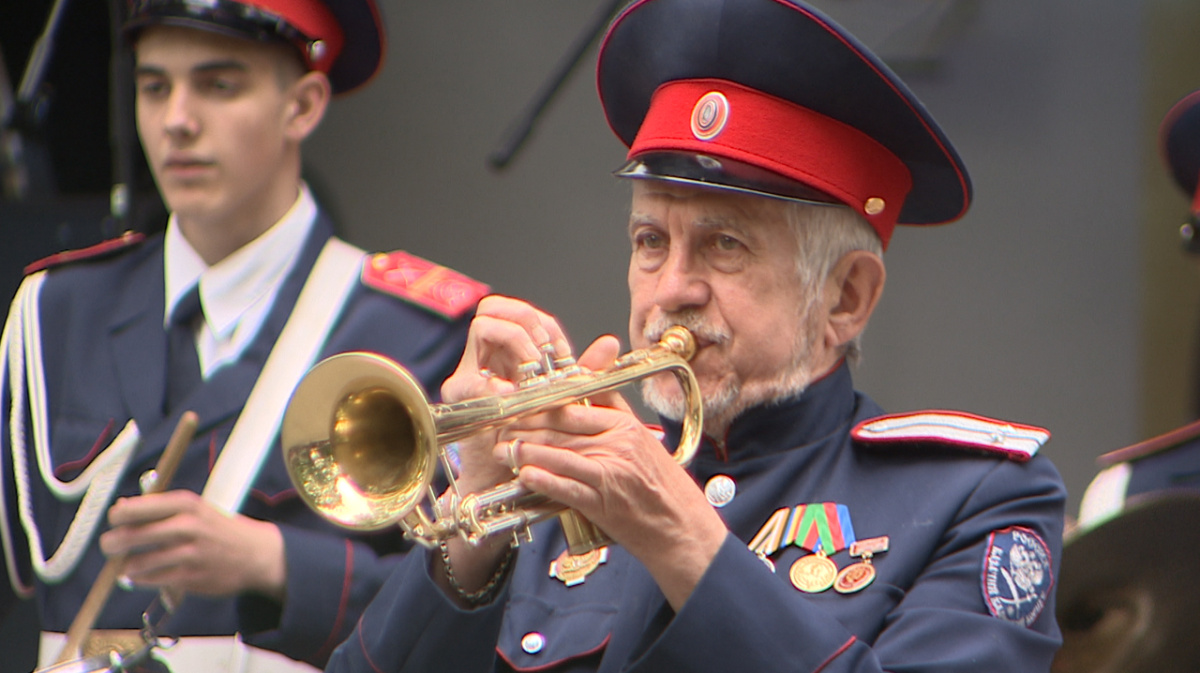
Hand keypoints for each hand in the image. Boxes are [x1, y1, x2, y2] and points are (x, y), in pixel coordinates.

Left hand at [100, 490, 284, 599]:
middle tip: (110, 545)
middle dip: (112, 543)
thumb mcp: (196, 509)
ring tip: (126, 563)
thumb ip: (161, 509)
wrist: (256, 554)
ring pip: (138, 562)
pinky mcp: (190, 577)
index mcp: (186, 504)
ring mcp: (188, 553)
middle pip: (132, 535)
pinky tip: (142, 574)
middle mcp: (187, 526)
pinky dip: (140, 578)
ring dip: (126, 565)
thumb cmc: (221, 530)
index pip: (137, 508)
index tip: (114, 520)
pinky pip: (151, 579)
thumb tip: (122, 506)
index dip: (118, 515)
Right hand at [440, 295, 573, 493]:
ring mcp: (469, 372)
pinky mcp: (459, 396)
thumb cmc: (533, 439)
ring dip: (514, 341)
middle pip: (494, 307)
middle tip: (542, 352)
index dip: (544, 323)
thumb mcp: (562, 400)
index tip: (561, 353)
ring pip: (482, 326)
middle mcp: (485, 357)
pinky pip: (471, 375)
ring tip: (530, 371)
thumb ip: (581, 371)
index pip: (520, 311)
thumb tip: (609, 343)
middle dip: (525, 321)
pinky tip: (511, 395)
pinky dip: (494, 382)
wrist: (505, 477)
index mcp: (509, 352)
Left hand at [498, 336, 728, 609]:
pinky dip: (544, 480)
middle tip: (502, 428)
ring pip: (559, 455)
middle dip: (526, 427)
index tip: (521, 404)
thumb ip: (615, 414)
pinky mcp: (603, 503)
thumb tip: (589, 387)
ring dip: (526, 452)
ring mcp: (610, 473)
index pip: (576, 405)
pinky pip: (567, 487)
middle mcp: (618, 445)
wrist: (682, 528)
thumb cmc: (664, 487)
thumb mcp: (643, 440)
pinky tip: (525, 475)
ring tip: (504, 451)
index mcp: (627, 426)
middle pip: (561, 428)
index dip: (543, 403)